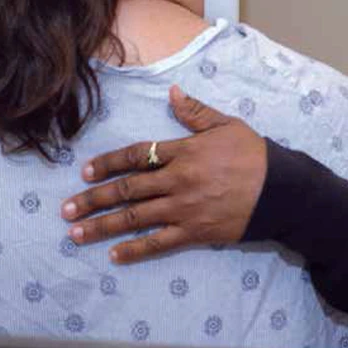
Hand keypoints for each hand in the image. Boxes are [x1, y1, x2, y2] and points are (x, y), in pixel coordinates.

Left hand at [62, 86, 267, 262]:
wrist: (281, 189)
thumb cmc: (254, 154)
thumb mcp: (226, 125)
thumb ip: (195, 112)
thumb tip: (171, 92)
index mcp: (183, 152)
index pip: (136, 156)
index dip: (107, 163)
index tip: (84, 172)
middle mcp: (177, 181)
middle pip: (127, 190)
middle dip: (93, 199)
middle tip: (66, 208)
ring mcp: (184, 209)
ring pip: (135, 218)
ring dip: (103, 226)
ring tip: (76, 234)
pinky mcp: (195, 232)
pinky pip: (159, 243)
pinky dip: (135, 250)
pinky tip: (114, 256)